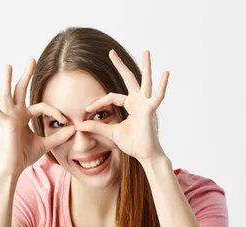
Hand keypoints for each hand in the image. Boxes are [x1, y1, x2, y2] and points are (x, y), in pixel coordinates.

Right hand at [0, 58, 76, 175]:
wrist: (14, 168)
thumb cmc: (25, 156)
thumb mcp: (45, 144)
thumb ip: (58, 136)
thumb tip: (74, 129)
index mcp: (24, 117)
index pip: (42, 107)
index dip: (55, 112)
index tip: (66, 121)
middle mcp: (15, 114)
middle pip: (21, 91)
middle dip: (26, 75)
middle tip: (31, 59)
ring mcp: (9, 118)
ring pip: (8, 95)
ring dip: (8, 80)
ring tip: (8, 65)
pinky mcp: (5, 125)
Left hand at [75, 49, 169, 163]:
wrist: (145, 155)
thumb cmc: (133, 144)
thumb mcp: (111, 133)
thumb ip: (96, 127)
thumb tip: (79, 125)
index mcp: (130, 105)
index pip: (112, 97)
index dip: (99, 102)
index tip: (87, 110)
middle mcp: (138, 101)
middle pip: (128, 79)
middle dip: (120, 65)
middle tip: (112, 52)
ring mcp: (146, 104)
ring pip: (145, 81)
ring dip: (146, 66)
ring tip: (146, 51)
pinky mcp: (150, 110)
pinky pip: (157, 96)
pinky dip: (162, 85)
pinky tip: (166, 73)